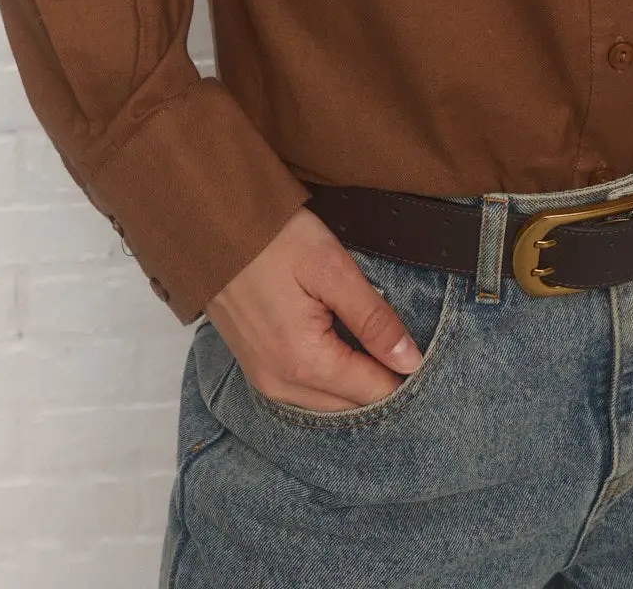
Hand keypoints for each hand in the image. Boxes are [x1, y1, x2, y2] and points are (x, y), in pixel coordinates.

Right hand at [204, 205, 424, 412]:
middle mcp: (282, 386)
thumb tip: (410, 360)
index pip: (374, 392)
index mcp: (304, 363)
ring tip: (373, 339)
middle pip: (352, 405)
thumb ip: (373, 319)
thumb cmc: (273, 241)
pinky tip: (341, 344)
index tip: (420, 347)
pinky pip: (305, 391)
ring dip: (355, 380)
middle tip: (398, 338)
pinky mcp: (257, 370)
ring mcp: (265, 382)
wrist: (212, 228)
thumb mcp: (333, 269)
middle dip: (381, 379)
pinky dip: (330, 377)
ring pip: (329, 403)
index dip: (403, 372)